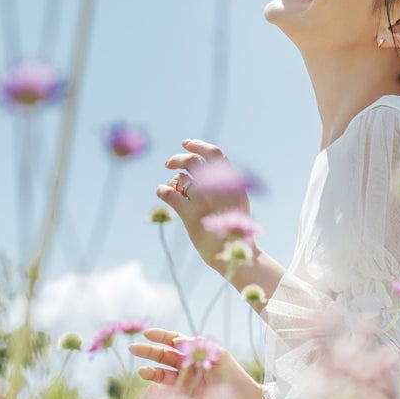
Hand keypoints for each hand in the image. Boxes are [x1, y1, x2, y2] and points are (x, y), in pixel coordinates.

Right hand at [129, 328, 264, 398]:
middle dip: (148, 352)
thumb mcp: (220, 357)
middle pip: (163, 357)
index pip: (174, 342)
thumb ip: (200, 346)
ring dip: (150, 372)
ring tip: (143, 371)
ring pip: (161, 375)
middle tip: (133, 349)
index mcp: (194, 354)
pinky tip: (149, 392)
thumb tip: (177, 339)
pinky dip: (154, 395)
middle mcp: (185, 368)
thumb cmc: (234, 377)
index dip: (160, 337)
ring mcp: (181, 384)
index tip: (146, 333)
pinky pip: (163, 396)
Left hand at [156, 140, 254, 270]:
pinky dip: (162, 190)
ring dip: (173, 180)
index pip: (216, 155)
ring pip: (181, 178)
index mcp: (234, 185)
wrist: (235, 255)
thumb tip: (204, 170)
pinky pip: (170, 193)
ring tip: (172, 188)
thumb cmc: (234, 232)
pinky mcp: (191, 214)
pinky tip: (162, 192)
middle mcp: (220, 189)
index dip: (199, 146)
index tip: (186, 143)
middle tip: (168, 163)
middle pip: (195, 162)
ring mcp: (205, 200)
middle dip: (178, 159)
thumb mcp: (238, 204)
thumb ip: (226, 187)